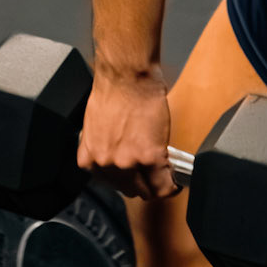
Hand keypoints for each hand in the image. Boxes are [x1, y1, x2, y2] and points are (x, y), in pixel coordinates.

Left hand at [77, 72, 176, 200]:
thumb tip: (115, 155)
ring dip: (156, 184)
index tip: (134, 177)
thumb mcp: (95, 126)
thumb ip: (103, 147)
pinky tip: (175, 182)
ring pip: (147, 190)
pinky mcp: (151, 156)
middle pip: (128, 189)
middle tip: (150, 175)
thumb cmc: (113, 90)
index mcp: (91, 157)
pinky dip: (172, 185)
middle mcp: (107, 163)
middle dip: (141, 183)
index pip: (110, 184)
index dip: (125, 179)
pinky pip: (164, 183)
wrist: (126, 76)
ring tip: (164, 176)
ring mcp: (128, 162)